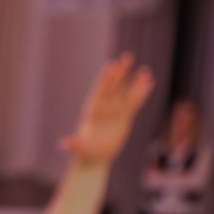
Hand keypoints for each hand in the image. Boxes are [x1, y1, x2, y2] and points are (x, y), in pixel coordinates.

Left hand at [60, 53, 155, 168]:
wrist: (96, 156)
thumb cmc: (85, 152)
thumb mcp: (80, 149)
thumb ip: (74, 145)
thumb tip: (63, 144)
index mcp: (93, 111)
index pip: (100, 92)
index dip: (105, 81)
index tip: (111, 67)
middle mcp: (104, 107)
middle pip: (113, 87)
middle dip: (120, 73)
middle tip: (127, 57)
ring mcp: (115, 110)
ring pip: (126, 93)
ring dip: (135, 81)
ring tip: (145, 69)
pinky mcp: (125, 115)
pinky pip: (134, 102)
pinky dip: (141, 93)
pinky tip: (149, 82)